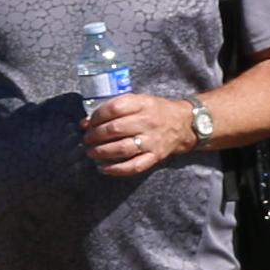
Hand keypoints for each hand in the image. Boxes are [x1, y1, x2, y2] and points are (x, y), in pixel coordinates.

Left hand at [79, 91, 193, 177]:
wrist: (183, 124)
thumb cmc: (155, 111)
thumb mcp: (139, 101)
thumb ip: (114, 108)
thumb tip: (86, 123)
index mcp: (143, 104)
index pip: (114, 108)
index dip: (96, 117)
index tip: (88, 123)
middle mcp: (148, 122)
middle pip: (115, 129)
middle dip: (95, 135)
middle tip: (87, 139)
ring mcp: (152, 140)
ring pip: (122, 148)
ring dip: (101, 151)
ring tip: (91, 152)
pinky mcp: (155, 156)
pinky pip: (134, 166)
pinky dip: (116, 169)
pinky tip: (104, 168)